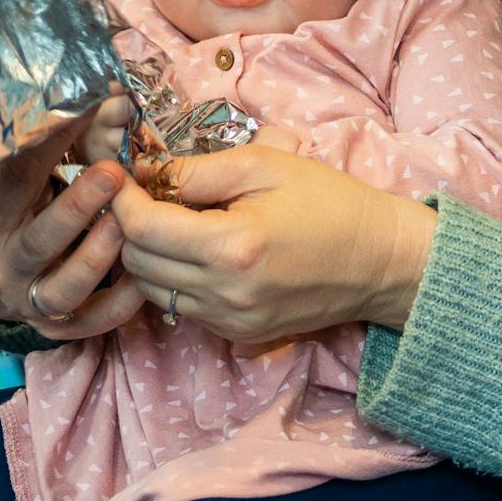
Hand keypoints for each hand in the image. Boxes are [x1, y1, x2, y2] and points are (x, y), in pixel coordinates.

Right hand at [0, 95, 153, 341]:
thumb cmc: (1, 208)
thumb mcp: (5, 178)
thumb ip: (45, 152)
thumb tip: (104, 99)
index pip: (13, 181)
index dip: (45, 147)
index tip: (80, 113)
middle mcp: (0, 264)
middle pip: (38, 241)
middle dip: (76, 208)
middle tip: (112, 173)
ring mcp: (24, 301)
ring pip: (62, 289)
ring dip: (96, 258)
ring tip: (127, 227)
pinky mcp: (50, 326)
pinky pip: (88, 322)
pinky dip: (117, 305)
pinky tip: (144, 278)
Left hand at [108, 144, 435, 341]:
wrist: (381, 261)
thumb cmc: (328, 202)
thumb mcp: (264, 166)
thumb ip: (196, 171)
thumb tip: (141, 173)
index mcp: (231, 247)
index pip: (140, 228)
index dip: (120, 198)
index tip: (120, 174)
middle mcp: (224, 294)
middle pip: (136, 263)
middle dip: (128, 226)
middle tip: (144, 194)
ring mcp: (230, 321)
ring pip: (151, 290)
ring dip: (147, 254)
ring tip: (170, 221)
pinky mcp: (237, 334)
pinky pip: (181, 306)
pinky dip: (174, 278)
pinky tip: (197, 250)